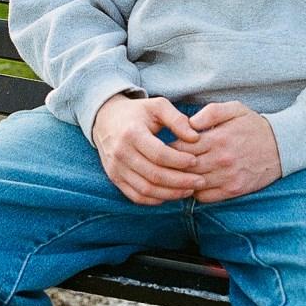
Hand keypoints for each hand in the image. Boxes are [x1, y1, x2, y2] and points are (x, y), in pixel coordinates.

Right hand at [92, 94, 206, 205]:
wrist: (105, 120)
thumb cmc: (137, 112)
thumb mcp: (157, 106)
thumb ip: (177, 119)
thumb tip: (195, 138)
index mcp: (132, 133)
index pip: (159, 154)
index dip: (179, 160)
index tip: (196, 161)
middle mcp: (121, 154)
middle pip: (154, 175)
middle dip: (180, 181)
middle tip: (200, 181)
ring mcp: (116, 169)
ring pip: (146, 189)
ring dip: (170, 193)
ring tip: (190, 190)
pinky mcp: (115, 179)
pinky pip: (136, 196)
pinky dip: (155, 200)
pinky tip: (171, 194)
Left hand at [177, 101, 282, 202]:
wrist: (282, 146)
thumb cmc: (254, 126)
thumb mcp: (235, 109)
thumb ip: (210, 112)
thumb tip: (190, 123)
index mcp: (218, 138)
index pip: (180, 147)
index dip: (169, 147)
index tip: (167, 146)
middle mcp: (221, 160)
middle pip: (183, 168)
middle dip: (171, 165)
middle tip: (166, 162)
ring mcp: (227, 177)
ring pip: (191, 184)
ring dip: (181, 180)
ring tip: (178, 173)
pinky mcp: (233, 190)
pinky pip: (204, 197)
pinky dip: (195, 192)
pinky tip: (195, 182)